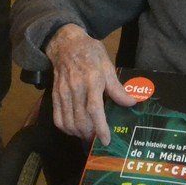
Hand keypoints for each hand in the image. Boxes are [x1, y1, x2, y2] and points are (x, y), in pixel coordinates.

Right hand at [45, 24, 134, 143]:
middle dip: (90, 135)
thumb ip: (117, 87)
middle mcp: (76, 88)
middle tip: (99, 139)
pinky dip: (66, 129)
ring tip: (88, 135)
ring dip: (79, 134)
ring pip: (69, 122)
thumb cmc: (91, 54)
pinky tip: (75, 129)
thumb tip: (130, 103)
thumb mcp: (107, 66)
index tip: (106, 140)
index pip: (94, 109)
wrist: (66, 44)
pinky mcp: (55, 95)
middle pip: (81, 120)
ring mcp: (63, 93)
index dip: (100, 127)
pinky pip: (57, 118)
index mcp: (92, 80)